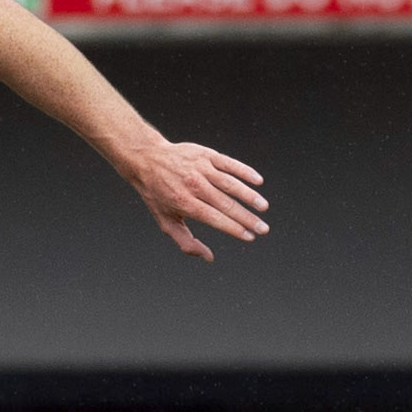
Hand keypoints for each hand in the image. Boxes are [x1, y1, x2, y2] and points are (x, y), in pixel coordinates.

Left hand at [121, 138, 267, 260]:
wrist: (147, 159)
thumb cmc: (158, 194)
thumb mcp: (166, 221)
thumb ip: (186, 242)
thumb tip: (208, 257)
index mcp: (184, 203)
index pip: (214, 218)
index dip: (233, 228)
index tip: (250, 237)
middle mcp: (194, 185)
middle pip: (225, 203)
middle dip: (247, 218)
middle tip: (263, 229)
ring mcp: (201, 168)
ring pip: (230, 183)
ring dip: (249, 196)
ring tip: (263, 207)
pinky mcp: (206, 154)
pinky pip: (229, 163)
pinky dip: (244, 172)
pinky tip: (258, 181)